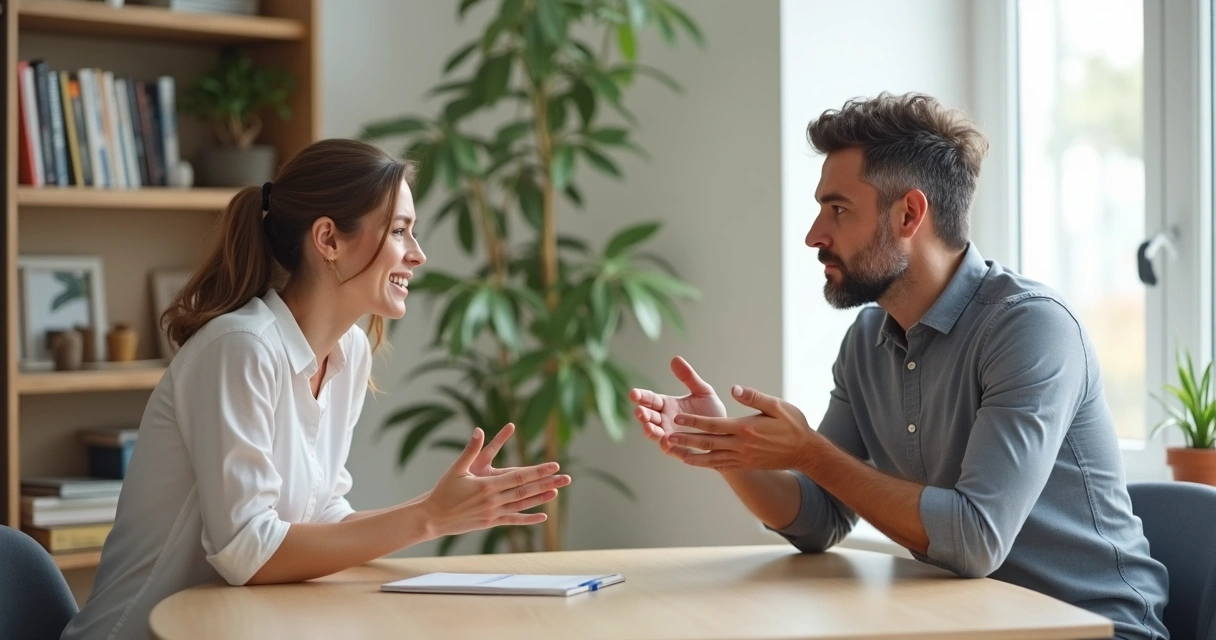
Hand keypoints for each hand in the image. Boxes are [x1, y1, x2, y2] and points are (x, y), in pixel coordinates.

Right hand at [423, 427, 570, 537]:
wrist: (432, 518)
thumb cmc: (443, 491)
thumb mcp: (456, 468)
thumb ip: (471, 449)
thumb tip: (479, 430)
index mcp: (486, 485)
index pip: (518, 477)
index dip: (537, 471)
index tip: (553, 465)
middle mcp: (493, 500)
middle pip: (525, 491)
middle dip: (546, 483)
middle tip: (564, 477)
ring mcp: (493, 513)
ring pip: (522, 505)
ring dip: (541, 499)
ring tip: (557, 492)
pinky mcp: (490, 523)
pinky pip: (513, 520)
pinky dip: (528, 518)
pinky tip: (543, 516)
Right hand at [629, 357, 726, 460]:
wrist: (728, 433)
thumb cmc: (713, 411)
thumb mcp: (703, 391)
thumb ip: (689, 377)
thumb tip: (675, 358)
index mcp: (667, 405)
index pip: (650, 399)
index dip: (641, 396)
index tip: (633, 393)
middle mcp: (665, 421)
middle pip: (649, 416)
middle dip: (642, 414)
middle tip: (639, 411)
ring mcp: (671, 435)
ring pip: (655, 433)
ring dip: (650, 430)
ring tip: (648, 426)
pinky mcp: (681, 449)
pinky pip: (670, 448)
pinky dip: (666, 445)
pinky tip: (666, 440)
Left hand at [667, 385, 822, 471]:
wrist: (805, 452)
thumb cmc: (793, 424)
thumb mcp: (777, 406)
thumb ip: (754, 397)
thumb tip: (734, 389)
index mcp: (746, 428)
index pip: (714, 425)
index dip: (694, 421)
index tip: (677, 418)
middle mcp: (741, 445)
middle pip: (708, 442)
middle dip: (686, 439)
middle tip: (666, 437)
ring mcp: (743, 457)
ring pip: (712, 457)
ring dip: (692, 454)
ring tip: (674, 452)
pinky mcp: (746, 464)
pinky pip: (722, 465)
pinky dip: (706, 464)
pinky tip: (695, 461)